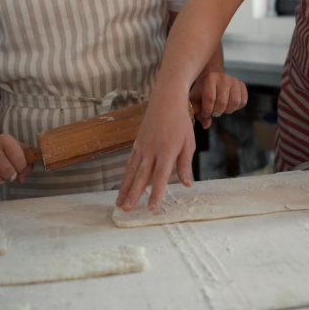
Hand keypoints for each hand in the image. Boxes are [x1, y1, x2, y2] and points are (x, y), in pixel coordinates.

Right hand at [0, 133, 33, 188]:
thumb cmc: (7, 150)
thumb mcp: (22, 151)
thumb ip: (28, 163)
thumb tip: (21, 178)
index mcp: (5, 139)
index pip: (19, 160)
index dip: (22, 168)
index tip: (20, 167)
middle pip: (6, 171)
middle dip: (11, 176)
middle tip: (10, 173)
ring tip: (0, 174)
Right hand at [116, 90, 195, 211]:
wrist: (166, 100)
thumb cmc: (180, 121)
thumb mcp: (189, 142)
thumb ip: (185, 164)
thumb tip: (187, 184)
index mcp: (166, 151)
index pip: (160, 176)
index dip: (155, 193)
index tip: (151, 207)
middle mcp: (151, 150)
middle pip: (141, 176)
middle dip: (133, 194)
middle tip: (126, 209)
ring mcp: (142, 146)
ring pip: (131, 171)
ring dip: (125, 188)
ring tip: (119, 203)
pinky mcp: (137, 143)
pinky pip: (129, 162)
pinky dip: (125, 176)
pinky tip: (122, 186)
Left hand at [189, 72, 247, 128]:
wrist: (212, 79)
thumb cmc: (202, 90)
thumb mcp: (195, 100)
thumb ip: (198, 112)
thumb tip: (206, 125)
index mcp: (209, 78)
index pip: (210, 99)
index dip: (207, 111)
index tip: (205, 113)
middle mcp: (223, 77)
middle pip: (222, 102)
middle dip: (217, 112)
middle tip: (213, 111)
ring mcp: (234, 81)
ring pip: (234, 102)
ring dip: (227, 110)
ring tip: (221, 108)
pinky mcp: (242, 85)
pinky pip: (243, 101)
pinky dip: (236, 107)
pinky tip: (229, 105)